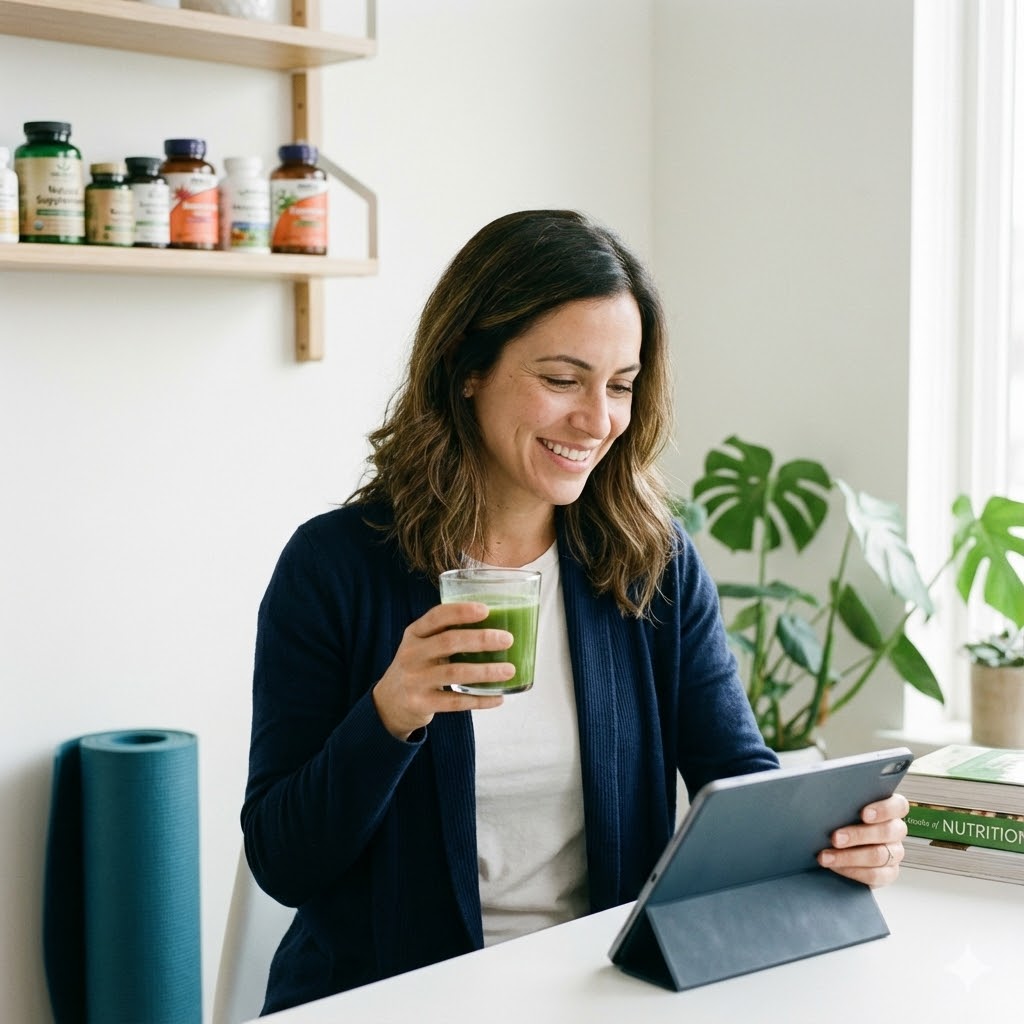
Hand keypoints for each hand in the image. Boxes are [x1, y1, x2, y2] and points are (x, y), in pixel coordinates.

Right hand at [372, 602, 514, 739]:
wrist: (389, 702)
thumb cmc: (418, 666)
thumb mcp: (421, 645)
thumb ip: (446, 634)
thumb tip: (496, 625)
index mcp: (414, 633)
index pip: (436, 616)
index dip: (461, 611)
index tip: (486, 610)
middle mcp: (412, 654)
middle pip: (449, 642)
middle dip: (481, 639)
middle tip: (507, 639)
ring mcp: (415, 680)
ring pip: (456, 673)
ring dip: (486, 671)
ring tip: (509, 670)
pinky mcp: (421, 703)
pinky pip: (456, 702)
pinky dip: (480, 699)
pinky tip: (498, 697)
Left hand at [817, 793, 908, 886]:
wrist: (837, 847)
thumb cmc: (841, 820)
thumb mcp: (843, 808)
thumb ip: (843, 802)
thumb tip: (826, 796)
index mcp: (890, 810)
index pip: (898, 806)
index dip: (884, 810)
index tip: (863, 814)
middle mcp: (895, 831)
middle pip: (887, 832)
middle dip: (858, 835)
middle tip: (834, 837)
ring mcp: (894, 853)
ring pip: (880, 855)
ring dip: (849, 856)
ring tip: (826, 856)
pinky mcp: (888, 873)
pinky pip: (876, 875)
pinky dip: (852, 871)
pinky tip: (835, 866)